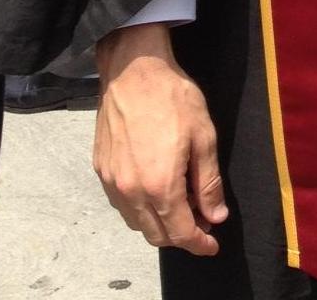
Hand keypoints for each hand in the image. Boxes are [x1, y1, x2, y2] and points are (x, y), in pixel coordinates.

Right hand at [93, 23, 225, 255]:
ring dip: (159, 223)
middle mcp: (130, 191)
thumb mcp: (203, 137)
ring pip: (136, 222)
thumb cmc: (173, 98)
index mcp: (159, 185)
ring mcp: (112, 182)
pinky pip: (122, 204)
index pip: (179, 232)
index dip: (199, 243)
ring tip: (183, 204)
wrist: (133, 71)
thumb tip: (216, 215)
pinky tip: (158, 190)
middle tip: (203, 222)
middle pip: (155, 234)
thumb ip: (208, 182)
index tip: (212, 245)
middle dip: (180, 236)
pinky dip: (141, 208)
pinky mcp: (101, 170)